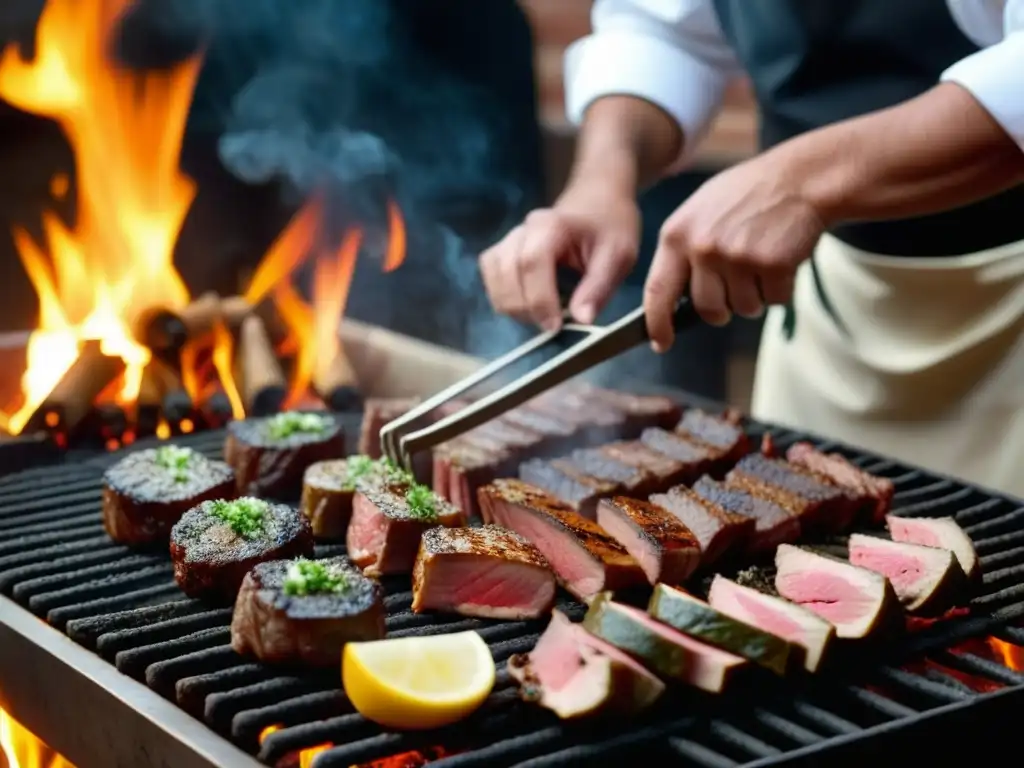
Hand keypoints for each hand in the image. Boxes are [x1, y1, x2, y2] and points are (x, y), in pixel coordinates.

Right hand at [480, 184, 639, 329]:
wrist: (597, 199)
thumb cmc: (610, 225)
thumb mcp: (618, 255)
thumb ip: (599, 287)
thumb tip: (582, 320)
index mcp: (552, 225)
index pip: (532, 263)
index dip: (539, 299)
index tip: (554, 326)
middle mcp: (524, 229)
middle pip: (506, 271)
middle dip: (524, 307)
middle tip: (551, 325)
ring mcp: (510, 237)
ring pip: (492, 274)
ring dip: (510, 303)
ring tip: (538, 315)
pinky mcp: (504, 248)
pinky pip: (490, 273)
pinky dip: (502, 295)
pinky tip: (525, 304)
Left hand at [643, 152, 827, 349]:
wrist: (800, 178)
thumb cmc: (747, 197)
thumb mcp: (700, 213)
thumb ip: (683, 252)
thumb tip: (671, 301)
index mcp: (677, 235)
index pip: (657, 291)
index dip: (658, 323)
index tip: (662, 343)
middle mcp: (702, 247)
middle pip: (707, 309)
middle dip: (724, 308)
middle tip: (739, 284)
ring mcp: (736, 256)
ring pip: (743, 308)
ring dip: (757, 296)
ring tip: (762, 260)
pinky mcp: (771, 264)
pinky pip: (775, 300)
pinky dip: (783, 288)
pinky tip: (782, 258)